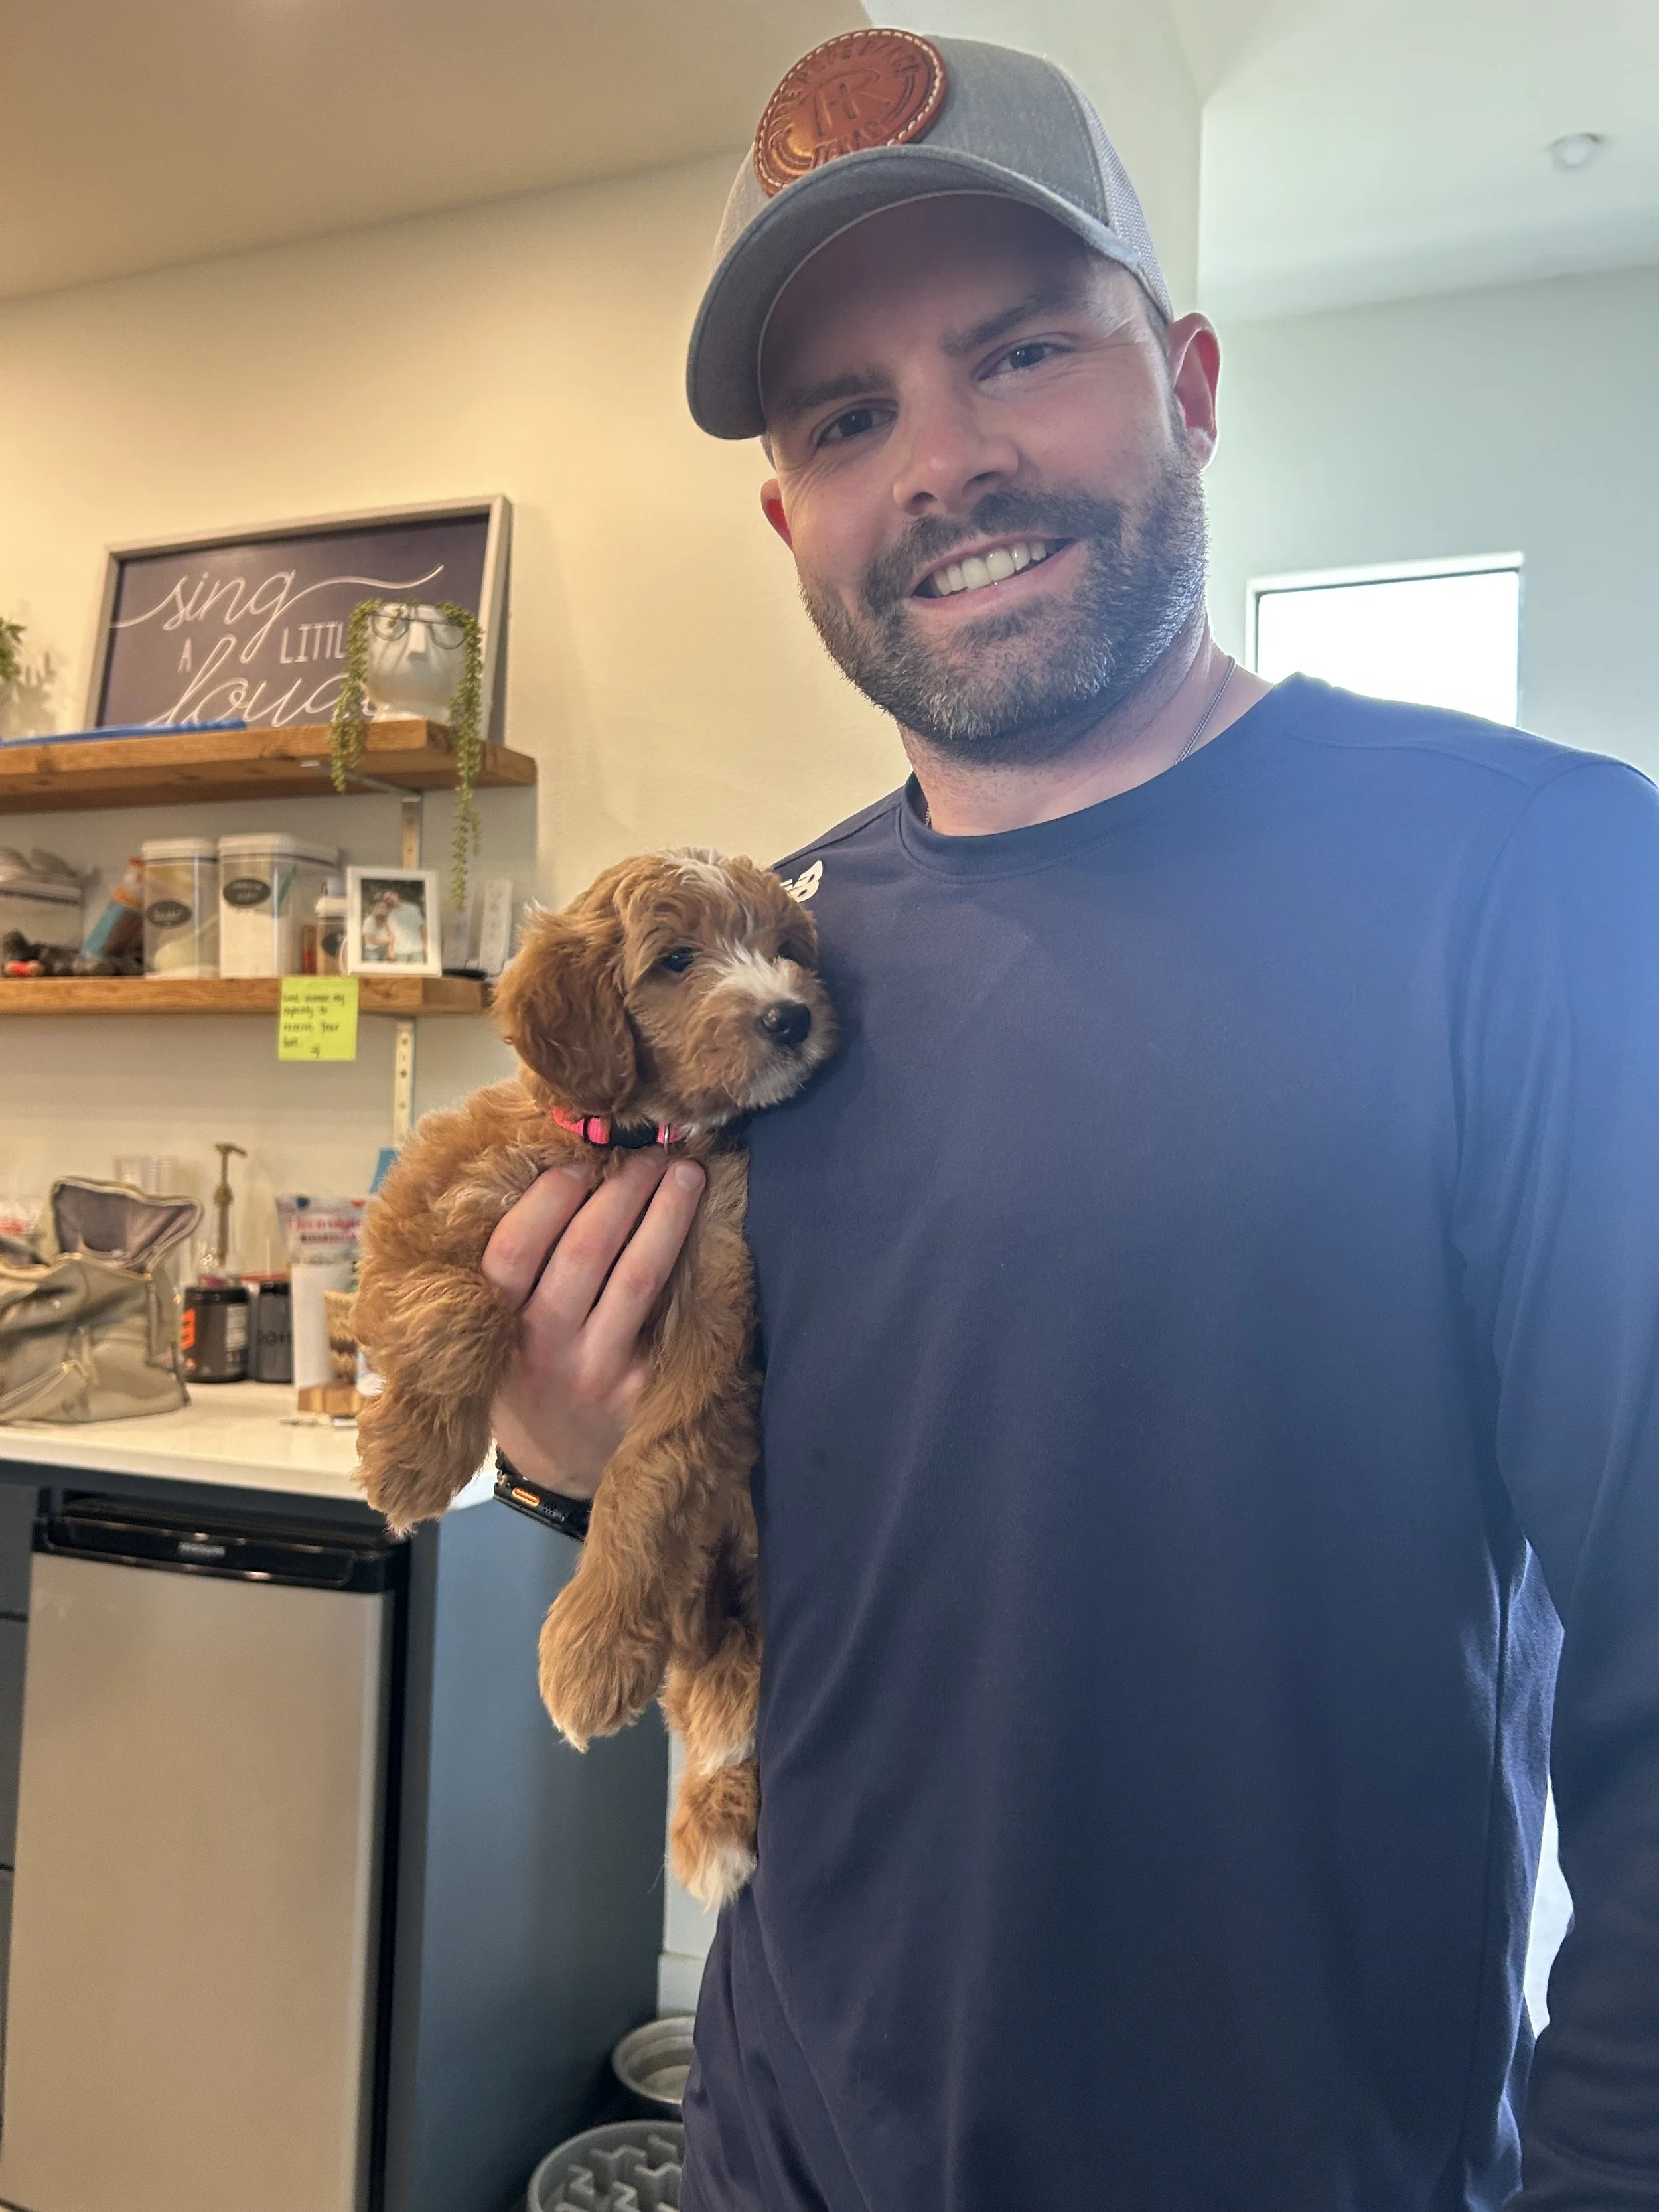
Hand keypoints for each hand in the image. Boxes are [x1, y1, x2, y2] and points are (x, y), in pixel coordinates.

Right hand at [482, 1154, 705, 1499]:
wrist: (557, 1468)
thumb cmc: (524, 1378)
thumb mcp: (493, 1334)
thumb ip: (515, 1274)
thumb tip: (559, 1172)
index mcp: (496, 1328)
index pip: (514, 1251)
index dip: (548, 1198)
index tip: (578, 1159)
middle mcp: (546, 1350)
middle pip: (585, 1252)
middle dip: (622, 1190)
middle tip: (648, 1149)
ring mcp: (600, 1371)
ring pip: (637, 1277)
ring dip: (665, 1215)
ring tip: (686, 1173)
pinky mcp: (646, 1388)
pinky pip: (670, 1313)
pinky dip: (688, 1264)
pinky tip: (703, 1230)